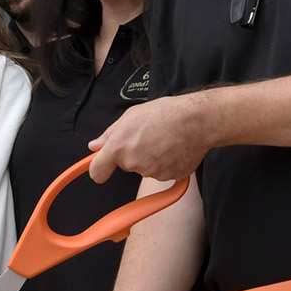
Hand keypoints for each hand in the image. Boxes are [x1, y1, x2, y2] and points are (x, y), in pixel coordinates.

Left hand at [89, 94, 210, 183]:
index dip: (98, 170)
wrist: (196, 121)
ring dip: (151, 158)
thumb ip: (109, 134)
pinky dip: (166, 163)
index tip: (100, 169)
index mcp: (119, 147)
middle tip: (148, 136)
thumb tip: (95, 146)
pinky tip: (173, 148)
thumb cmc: (165, 114)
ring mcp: (152, 173)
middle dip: (133, 154)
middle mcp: (133, 164)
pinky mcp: (168, 177)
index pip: (98, 171)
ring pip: (145, 169)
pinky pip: (162, 172)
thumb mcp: (131, 116)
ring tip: (164, 139)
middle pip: (126, 165)